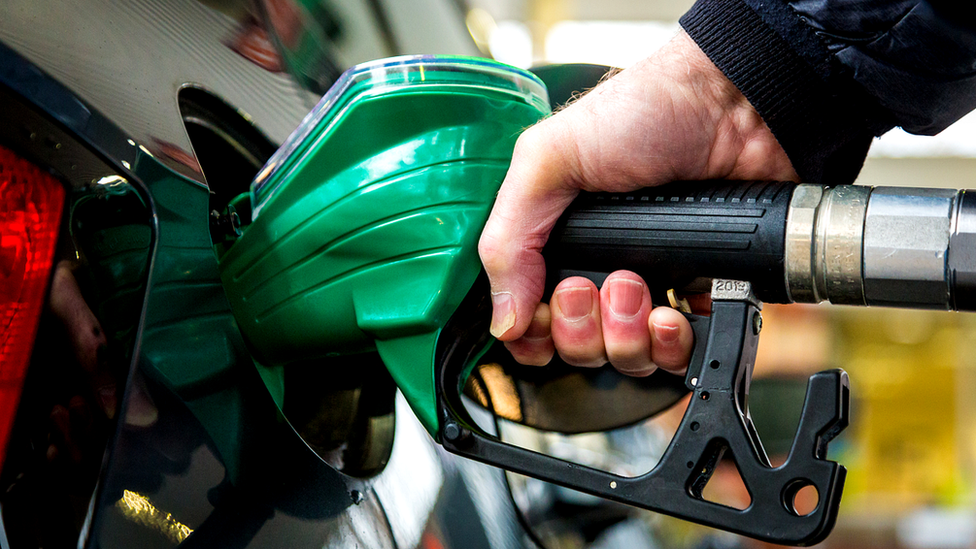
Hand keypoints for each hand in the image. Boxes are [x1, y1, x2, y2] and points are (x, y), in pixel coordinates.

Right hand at [478, 31, 797, 375]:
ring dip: (627, 337)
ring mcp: (654, 285)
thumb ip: (509, 239)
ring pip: (628, 358)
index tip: (543, 314)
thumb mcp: (549, 159)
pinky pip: (684, 353)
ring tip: (641, 287)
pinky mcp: (704, 294)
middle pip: (577, 348)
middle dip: (581, 330)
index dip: (534, 333)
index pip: (530, 318)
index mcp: (558, 240)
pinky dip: (677, 345)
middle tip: (594, 286)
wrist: (736, 103)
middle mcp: (602, 269)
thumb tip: (501, 321)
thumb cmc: (644, 111)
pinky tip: (677, 310)